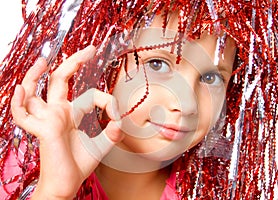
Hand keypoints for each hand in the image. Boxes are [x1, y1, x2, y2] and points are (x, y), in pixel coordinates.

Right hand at [11, 45, 123, 198]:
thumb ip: (111, 132)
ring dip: (34, 75)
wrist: (67, 184)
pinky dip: (18, 103)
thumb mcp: (101, 145)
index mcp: (71, 113)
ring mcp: (47, 120)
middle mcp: (57, 112)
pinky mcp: (42, 130)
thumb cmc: (79, 164)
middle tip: (89, 50)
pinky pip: (23, 115)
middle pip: (59, 80)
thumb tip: (119, 122)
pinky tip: (22, 89)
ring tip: (43, 60)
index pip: (90, 94)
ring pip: (33, 92)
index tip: (117, 114)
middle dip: (73, 62)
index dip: (107, 101)